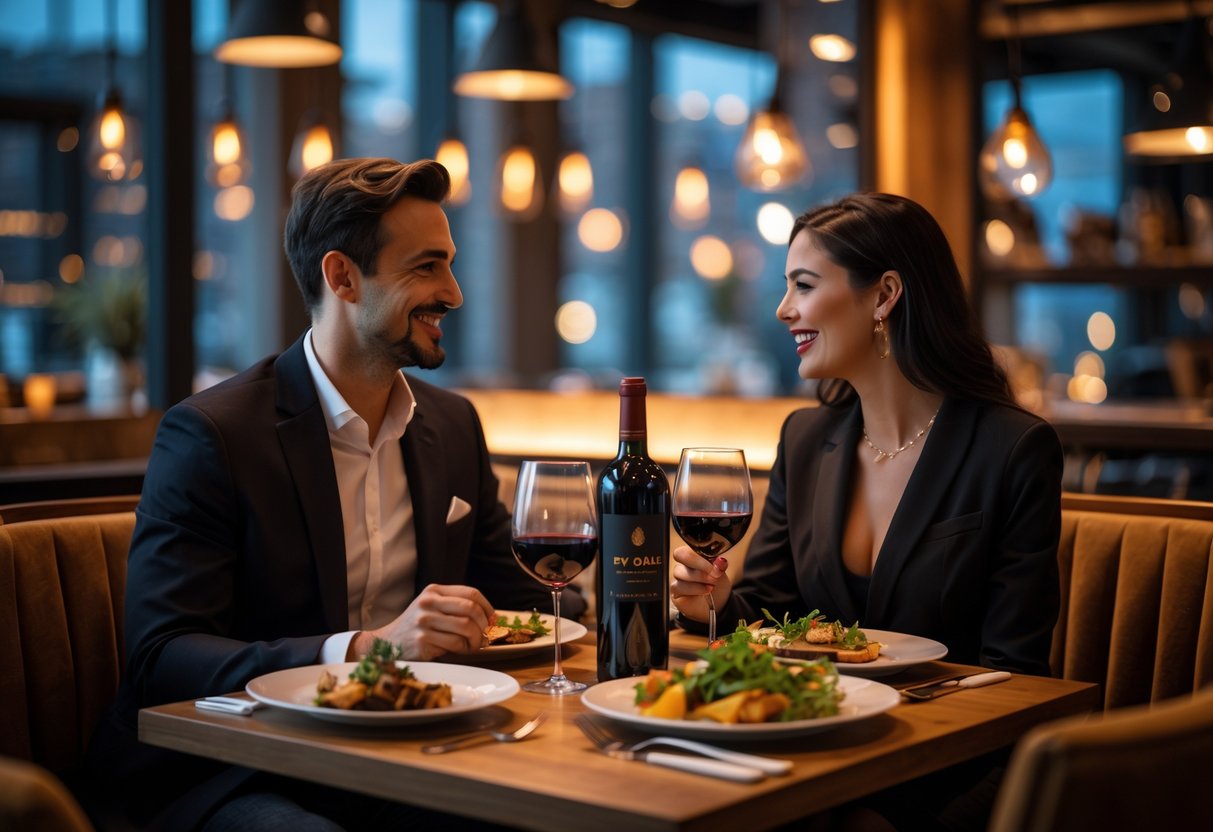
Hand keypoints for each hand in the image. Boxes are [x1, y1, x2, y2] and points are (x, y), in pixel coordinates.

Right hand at [350, 584, 493, 660]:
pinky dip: (464, 649)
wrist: (388, 643)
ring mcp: (424, 622)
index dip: (487, 607)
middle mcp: (428, 603)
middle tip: (485, 636)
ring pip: (466, 628)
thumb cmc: (417, 626)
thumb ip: (455, 606)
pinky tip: (461, 650)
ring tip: (473, 646)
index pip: (471, 593)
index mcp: (433, 591)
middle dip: (484, 625)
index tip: (493, 620)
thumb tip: (491, 619)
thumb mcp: (431, 607)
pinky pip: (455, 644)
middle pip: (471, 609)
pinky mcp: (422, 641)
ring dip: (476, 640)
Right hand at [670, 545, 731, 623]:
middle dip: (699, 564)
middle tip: (714, 574)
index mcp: (694, 556)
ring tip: (712, 585)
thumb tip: (720, 560)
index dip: (700, 555)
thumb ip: (719, 565)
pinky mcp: (675, 591)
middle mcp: (684, 565)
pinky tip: (705, 591)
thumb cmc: (718, 586)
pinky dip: (694, 589)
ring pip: (680, 572)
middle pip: (681, 555)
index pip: (689, 547)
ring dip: (699, 579)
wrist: (718, 605)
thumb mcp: (722, 573)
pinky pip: (678, 586)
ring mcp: (678, 578)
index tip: (716, 564)